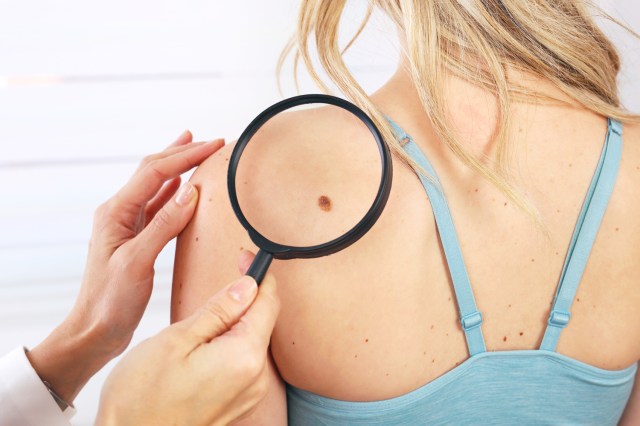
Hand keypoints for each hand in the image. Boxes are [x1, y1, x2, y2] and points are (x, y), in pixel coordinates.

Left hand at [27, 131, 224, 403]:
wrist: (95, 330)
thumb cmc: (110, 301)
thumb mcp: (137, 261)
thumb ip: (163, 225)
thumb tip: (190, 192)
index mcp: (115, 212)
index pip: (155, 172)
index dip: (185, 155)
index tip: (213, 146)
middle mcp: (120, 213)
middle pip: (154, 172)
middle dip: (183, 153)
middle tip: (211, 143)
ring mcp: (128, 226)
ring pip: (157, 186)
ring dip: (178, 167)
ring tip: (196, 150)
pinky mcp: (138, 240)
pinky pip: (160, 208)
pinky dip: (175, 192)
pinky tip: (184, 187)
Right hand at [96, 251, 279, 425]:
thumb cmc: (141, 397)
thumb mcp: (176, 339)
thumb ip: (218, 310)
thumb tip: (247, 286)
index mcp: (244, 356)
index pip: (268, 302)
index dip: (258, 276)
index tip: (244, 258)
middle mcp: (255, 377)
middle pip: (263, 321)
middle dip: (247, 297)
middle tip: (221, 280)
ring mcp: (248, 393)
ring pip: (253, 341)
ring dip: (237, 321)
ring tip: (206, 316)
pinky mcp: (237, 403)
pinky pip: (244, 362)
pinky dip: (231, 344)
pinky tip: (207, 343)